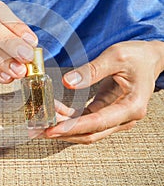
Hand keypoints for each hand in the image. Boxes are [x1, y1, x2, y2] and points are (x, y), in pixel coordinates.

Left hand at [45, 40, 163, 143]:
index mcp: (131, 106)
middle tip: (39, 131)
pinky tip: (55, 112)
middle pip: (91, 133)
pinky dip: (70, 119)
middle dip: (64, 133)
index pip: (98, 122)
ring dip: (64, 128)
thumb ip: (92, 70)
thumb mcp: (115, 56)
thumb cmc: (137, 56)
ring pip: (87, 129)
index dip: (73, 127)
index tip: (53, 129)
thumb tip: (67, 82)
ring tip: (42, 123)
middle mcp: (125, 117)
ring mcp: (116, 117)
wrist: (149, 58)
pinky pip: (87, 119)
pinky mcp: (107, 111)